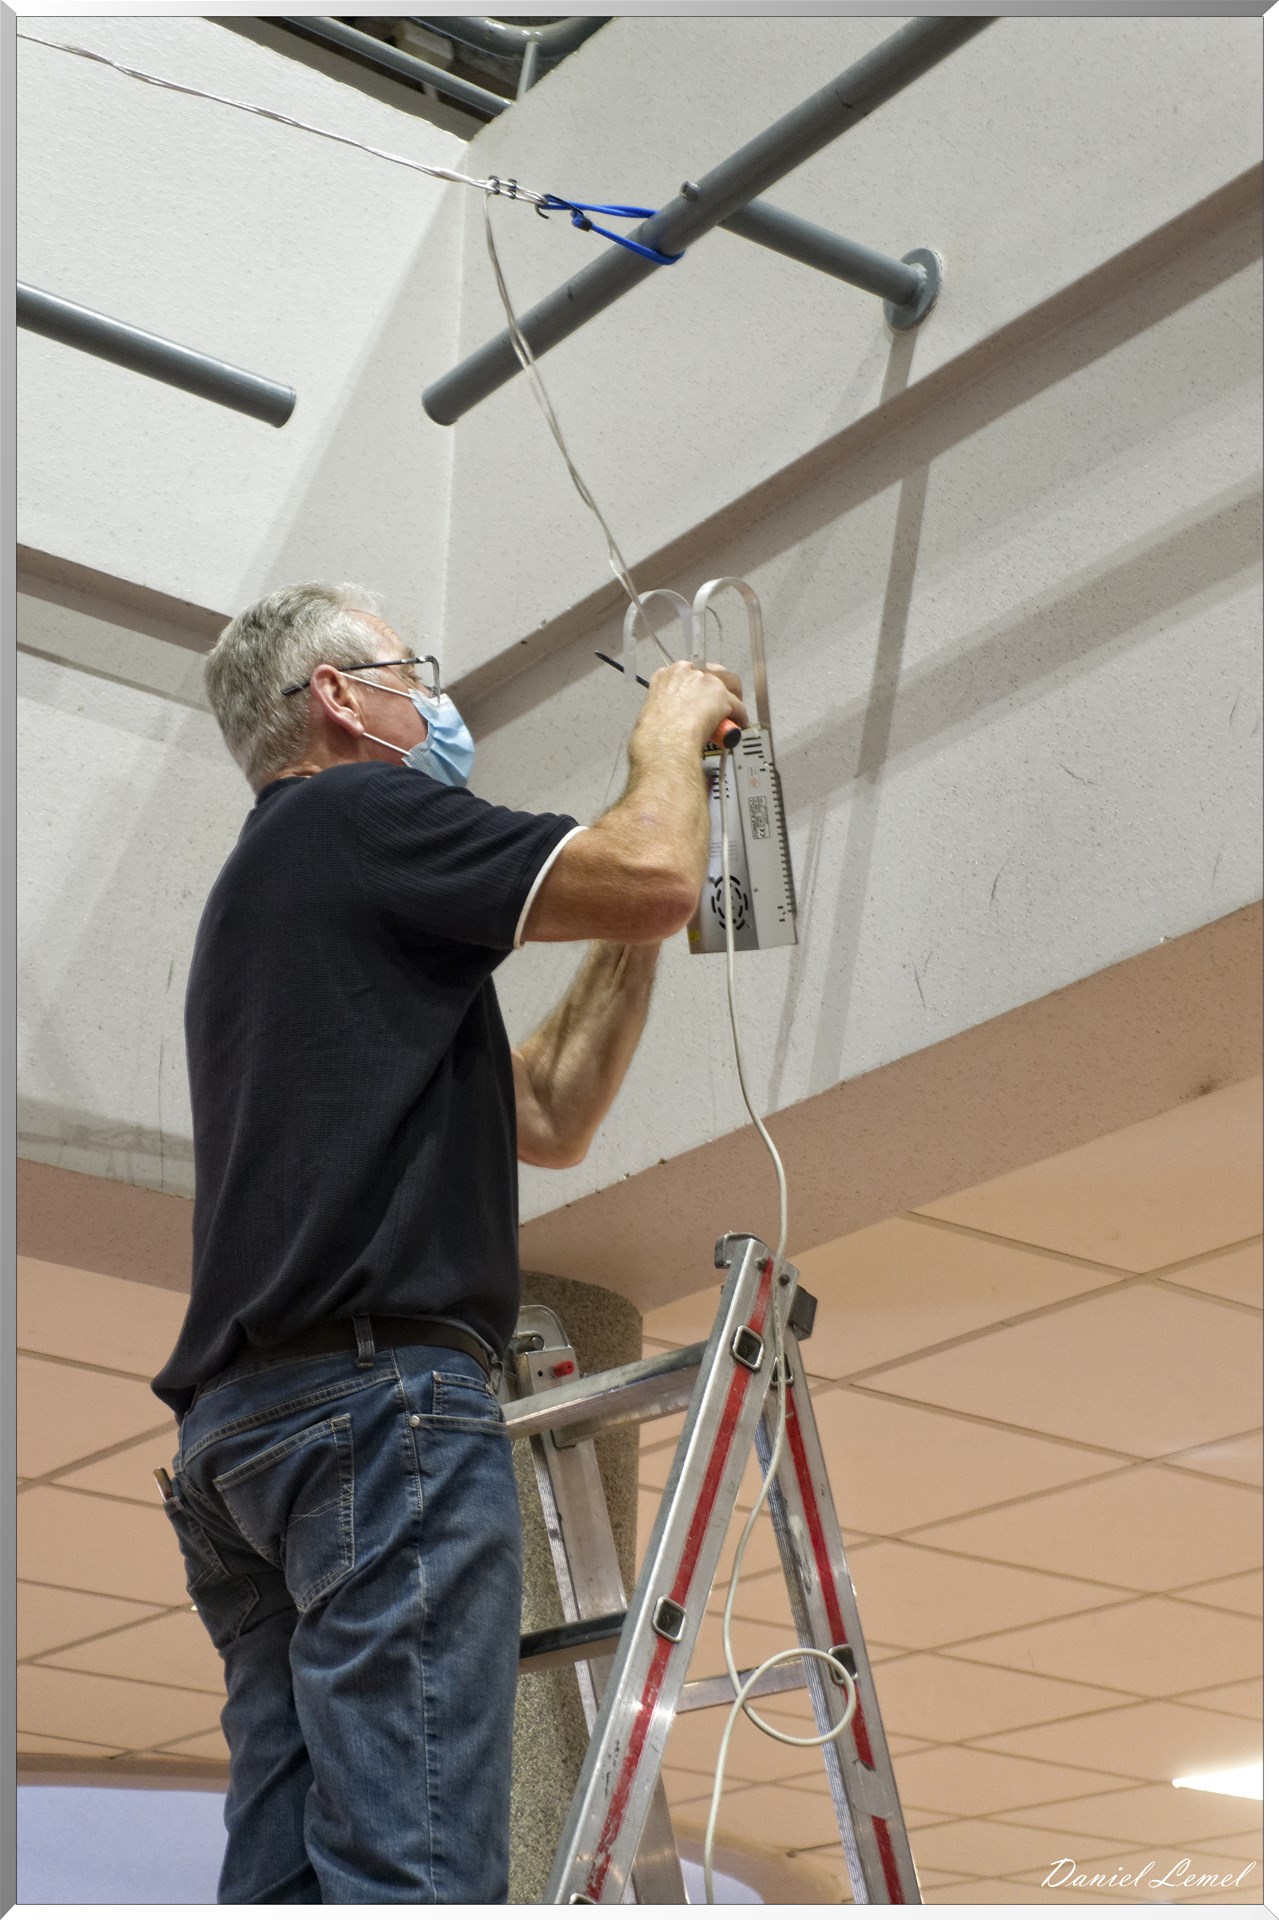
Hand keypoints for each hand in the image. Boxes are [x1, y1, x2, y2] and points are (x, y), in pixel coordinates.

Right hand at [634, 659, 748, 756]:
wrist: (664, 742)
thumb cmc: (654, 734)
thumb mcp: (651, 711)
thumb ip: (665, 706)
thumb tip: (671, 718)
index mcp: (666, 675)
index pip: (689, 673)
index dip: (697, 687)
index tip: (699, 698)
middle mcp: (687, 673)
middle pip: (712, 673)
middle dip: (717, 688)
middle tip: (717, 705)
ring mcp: (706, 682)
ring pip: (728, 687)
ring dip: (730, 701)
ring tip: (730, 715)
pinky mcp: (722, 696)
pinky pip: (737, 706)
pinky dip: (739, 717)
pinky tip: (737, 725)